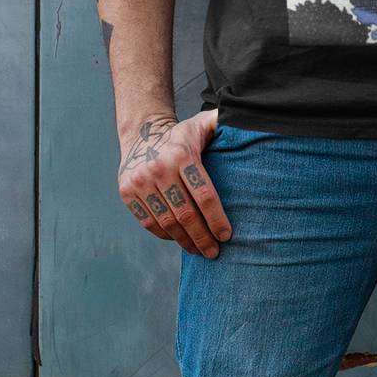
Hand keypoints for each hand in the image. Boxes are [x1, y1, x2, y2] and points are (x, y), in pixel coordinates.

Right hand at [117, 109, 231, 256]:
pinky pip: (149, 222)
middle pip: (185, 214)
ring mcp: (140, 182)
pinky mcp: (127, 192)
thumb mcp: (203, 123)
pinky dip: (166, 235)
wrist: (142, 133)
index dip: (217, 219)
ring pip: (167, 222)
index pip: (204, 194)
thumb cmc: (182, 134)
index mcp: (181, 154)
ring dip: (185, 241)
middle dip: (203, 237)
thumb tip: (249, 125)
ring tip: (199, 251)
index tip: (227, 235)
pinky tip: (180, 239)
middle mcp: (158, 168)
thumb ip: (224, 124)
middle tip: (215, 252)